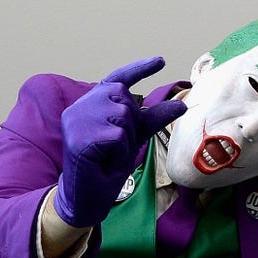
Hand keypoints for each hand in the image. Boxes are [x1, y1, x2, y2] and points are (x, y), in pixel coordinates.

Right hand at [53, 56, 185, 226]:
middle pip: (125, 97)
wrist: (87, 196)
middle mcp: (80, 107)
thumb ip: (152, 119)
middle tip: (117, 146)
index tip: (161, 61)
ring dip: (126, 140)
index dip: (139, 69)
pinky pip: (118, 136)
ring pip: (123, 116)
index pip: (116, 78)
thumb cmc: (107, 165)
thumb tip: (181, 105)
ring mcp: (77, 121)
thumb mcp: (134, 138)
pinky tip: (105, 161)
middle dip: (132, 123)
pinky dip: (119, 151)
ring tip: (110, 154)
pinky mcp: (79, 137)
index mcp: (90, 103)